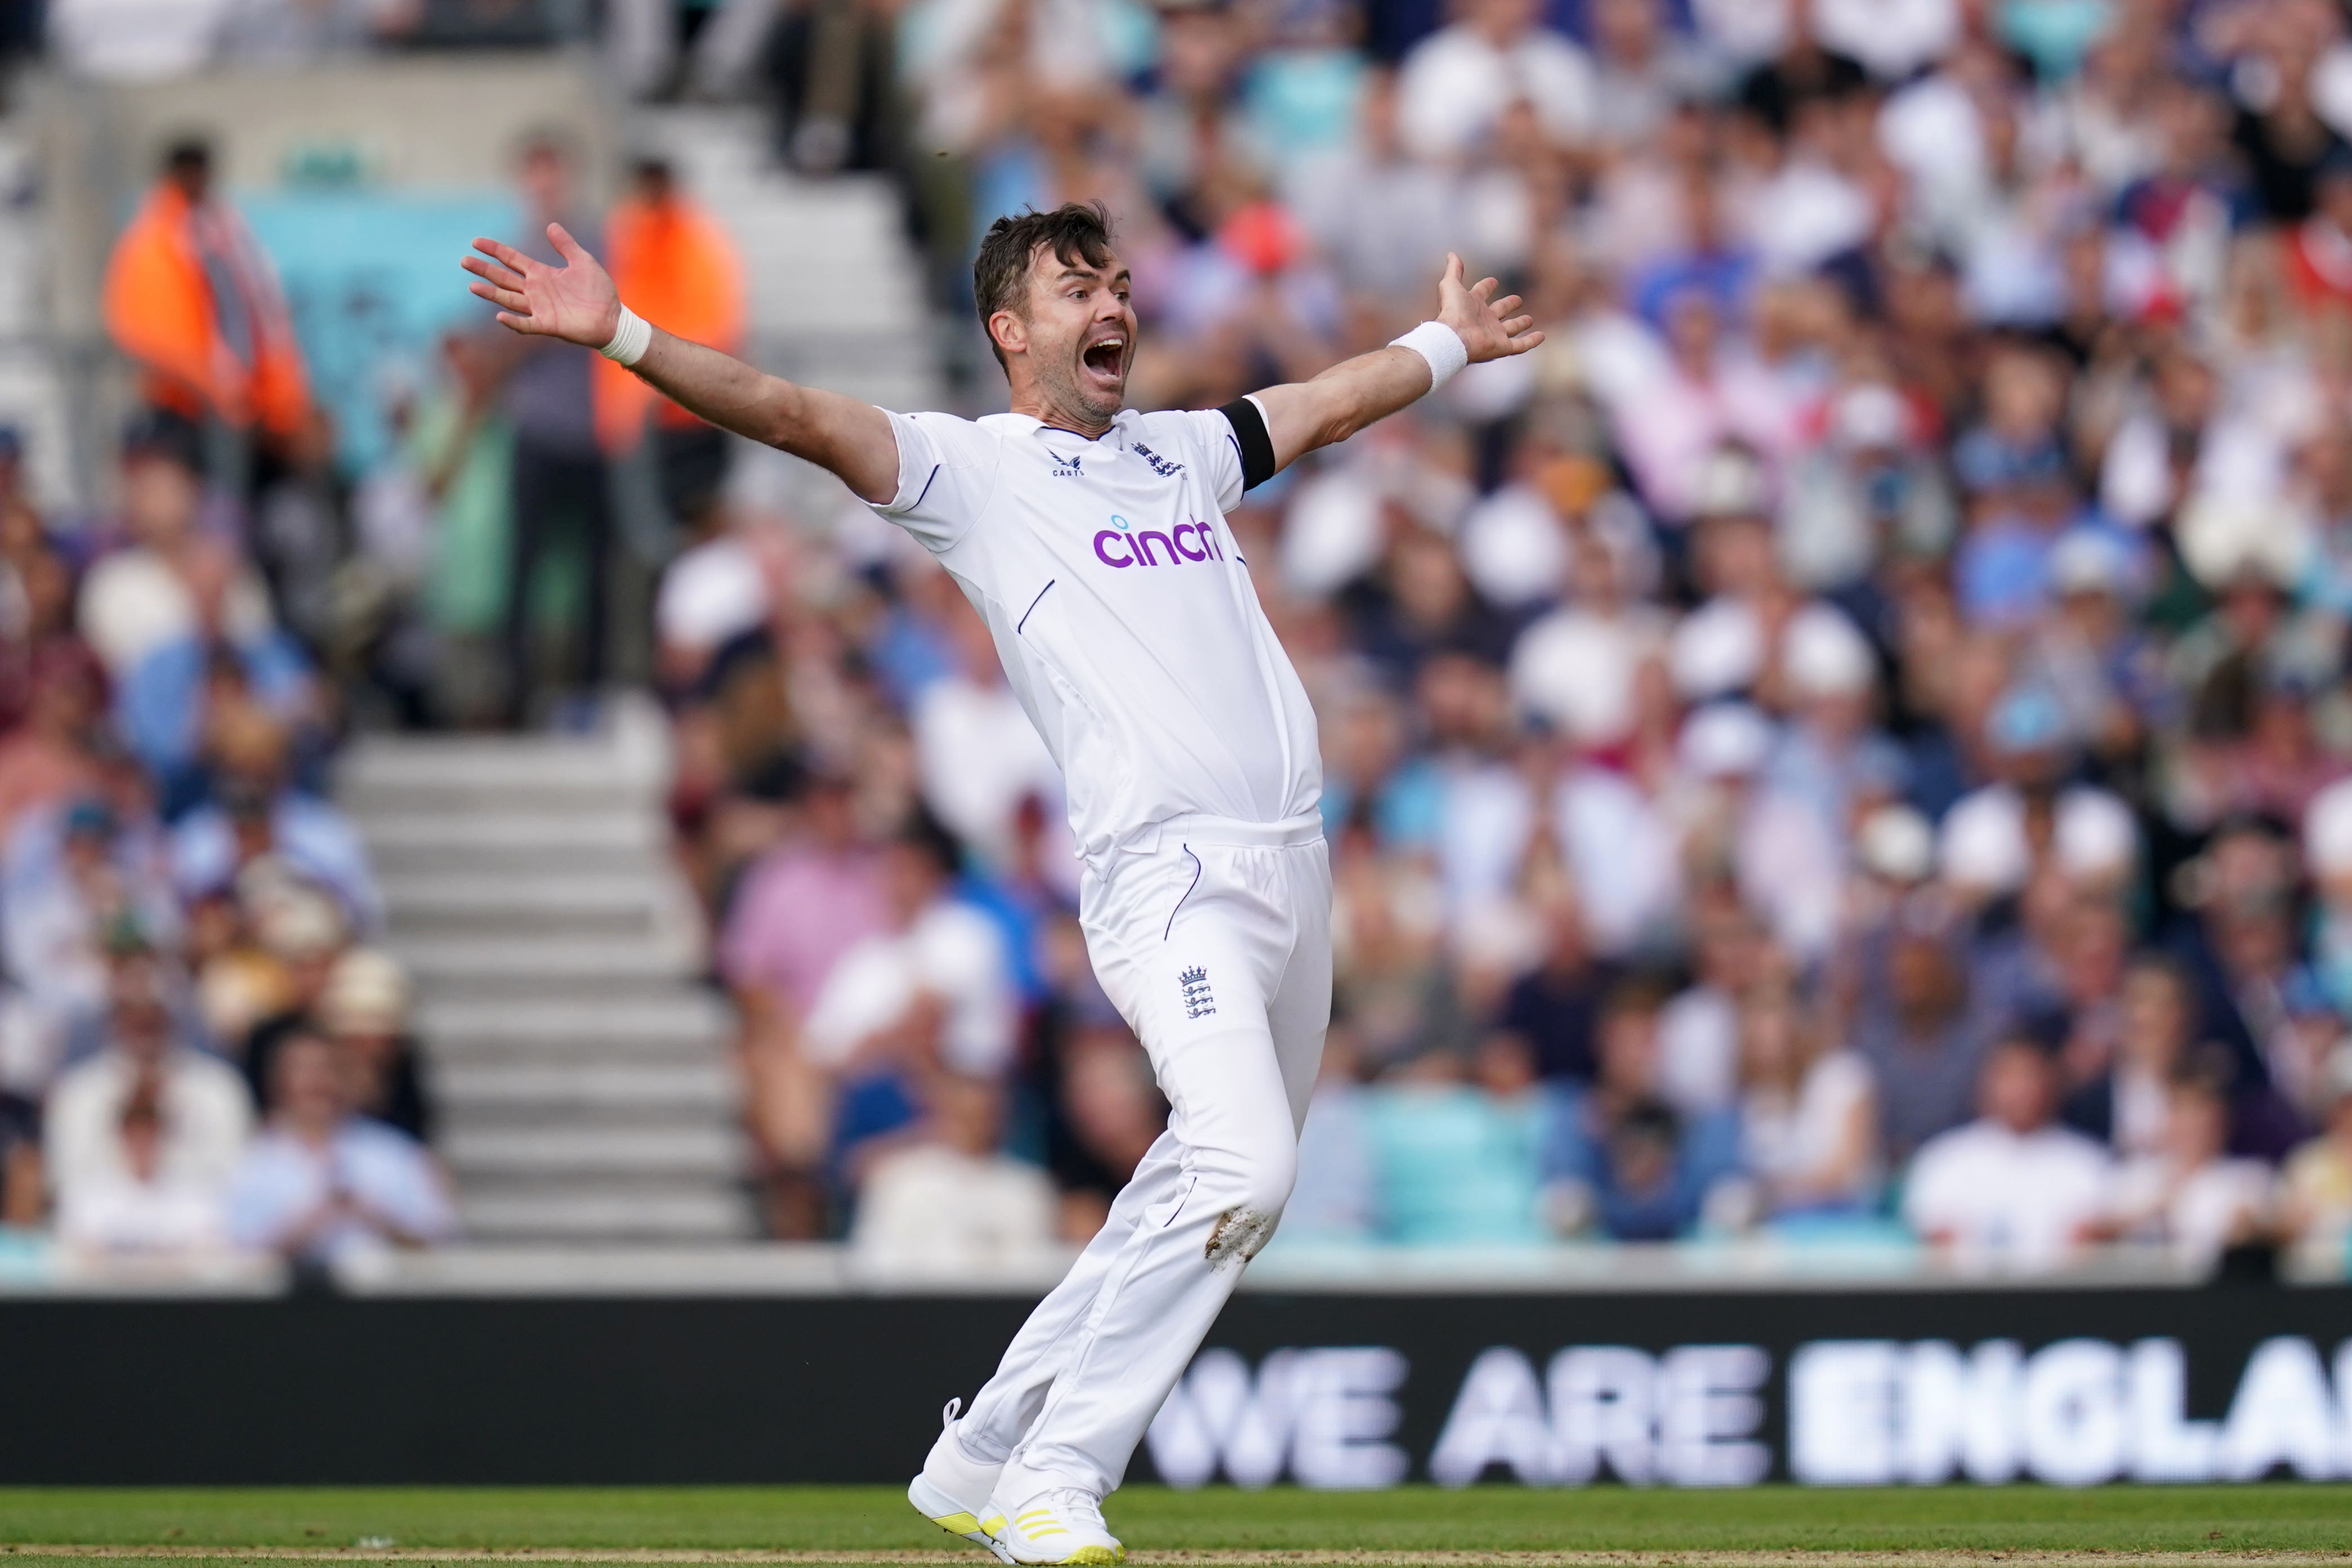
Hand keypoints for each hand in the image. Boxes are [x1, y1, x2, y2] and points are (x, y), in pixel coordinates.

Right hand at [461, 224, 620, 347]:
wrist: (613, 318)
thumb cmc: (599, 291)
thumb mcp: (583, 261)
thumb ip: (566, 245)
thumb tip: (551, 225)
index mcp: (542, 274)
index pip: (512, 260)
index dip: (495, 251)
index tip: (476, 242)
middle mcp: (536, 290)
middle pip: (504, 278)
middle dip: (484, 270)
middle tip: (464, 261)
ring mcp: (540, 308)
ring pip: (509, 299)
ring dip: (491, 294)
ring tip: (472, 286)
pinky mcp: (548, 325)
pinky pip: (526, 324)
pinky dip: (513, 322)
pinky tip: (500, 316)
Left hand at [1435, 253, 1543, 363]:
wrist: (1454, 338)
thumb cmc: (1452, 311)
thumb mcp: (1451, 284)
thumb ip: (1454, 270)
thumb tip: (1451, 254)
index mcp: (1472, 304)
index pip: (1481, 292)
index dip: (1487, 286)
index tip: (1493, 281)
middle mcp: (1483, 320)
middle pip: (1499, 311)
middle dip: (1508, 305)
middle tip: (1518, 300)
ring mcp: (1494, 334)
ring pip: (1511, 328)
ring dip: (1520, 324)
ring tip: (1529, 319)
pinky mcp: (1502, 347)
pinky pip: (1521, 345)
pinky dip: (1532, 341)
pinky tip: (1542, 336)